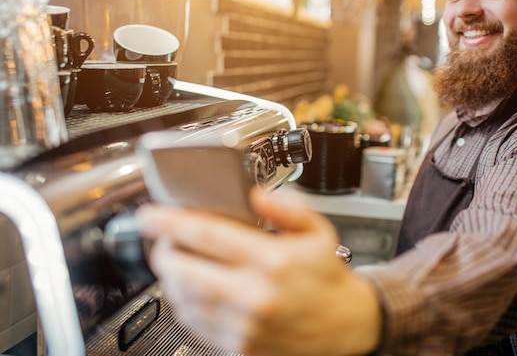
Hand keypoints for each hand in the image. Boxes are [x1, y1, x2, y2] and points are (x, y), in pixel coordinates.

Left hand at [136, 187, 380, 355]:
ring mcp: (243, 325)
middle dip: (162, 249)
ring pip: (182, 298)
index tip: (151, 214)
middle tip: (161, 237)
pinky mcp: (238, 346)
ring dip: (169, 276)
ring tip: (174, 260)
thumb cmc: (327, 279)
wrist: (344, 327)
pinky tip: (190, 288)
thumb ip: (288, 208)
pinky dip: (182, 302)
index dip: (171, 222)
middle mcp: (254, 295)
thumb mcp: (319, 232)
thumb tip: (256, 195)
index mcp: (273, 261)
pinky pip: (194, 323)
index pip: (208, 235)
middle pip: (183, 270)